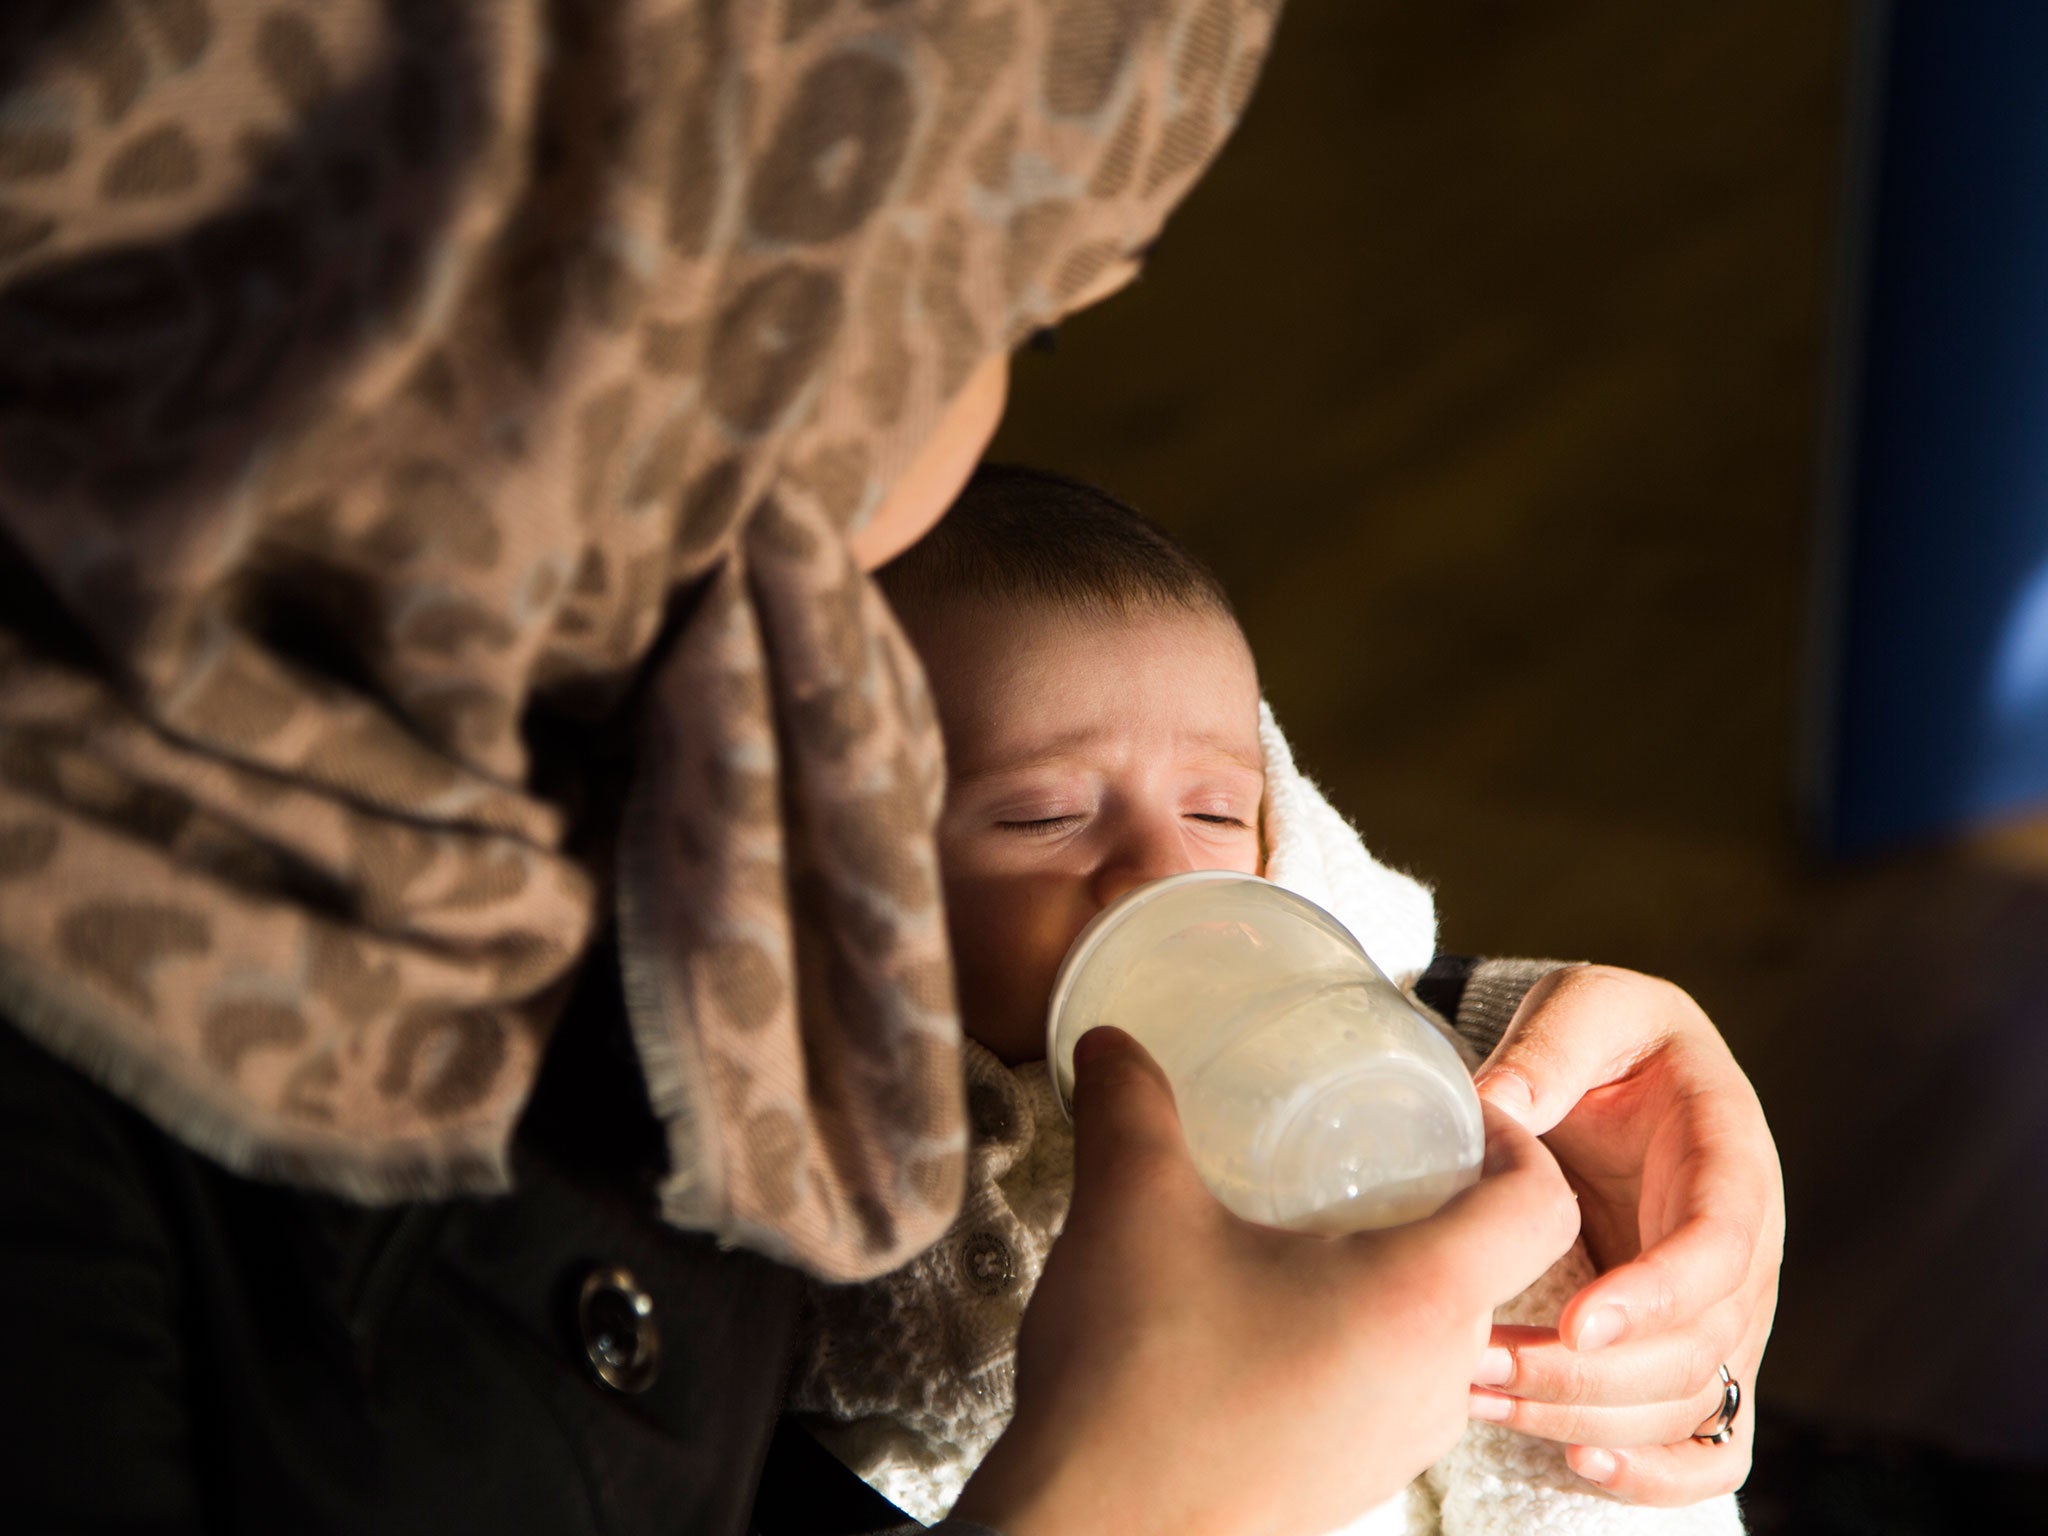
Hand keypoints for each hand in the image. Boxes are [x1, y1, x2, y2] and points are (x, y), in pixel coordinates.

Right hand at [954, 1026, 1579, 1535]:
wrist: (1096, 1531)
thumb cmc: (1137, 1377)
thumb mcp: (1132, 1205)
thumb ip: (1129, 1104)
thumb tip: (1113, 1041)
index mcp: (1419, 1298)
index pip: (1542, 1204)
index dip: (1519, 1140)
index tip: (1462, 1109)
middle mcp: (1435, 1377)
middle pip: (1496, 1267)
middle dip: (1449, 1199)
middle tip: (1376, 1149)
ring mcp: (1399, 1441)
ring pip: (1445, 1332)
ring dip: (1405, 1272)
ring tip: (1321, 1224)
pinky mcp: (1354, 1480)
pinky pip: (1396, 1385)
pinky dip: (1366, 1334)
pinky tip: (1279, 1310)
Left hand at [1465, 965, 1783, 1505]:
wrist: (1614, 1067)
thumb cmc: (1604, 1034)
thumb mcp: (1585, 1008)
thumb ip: (1551, 1048)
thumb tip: (1492, 1106)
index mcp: (1732, 1161)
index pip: (1719, 1247)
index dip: (1657, 1295)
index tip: (1577, 1324)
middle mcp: (1743, 1250)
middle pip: (1696, 1347)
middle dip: (1587, 1372)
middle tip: (1477, 1363)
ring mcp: (1722, 1311)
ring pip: (1687, 1403)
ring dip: (1587, 1418)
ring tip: (1480, 1397)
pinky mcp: (1691, 1351)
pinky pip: (1709, 1443)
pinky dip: (1658, 1473)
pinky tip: (1578, 1463)